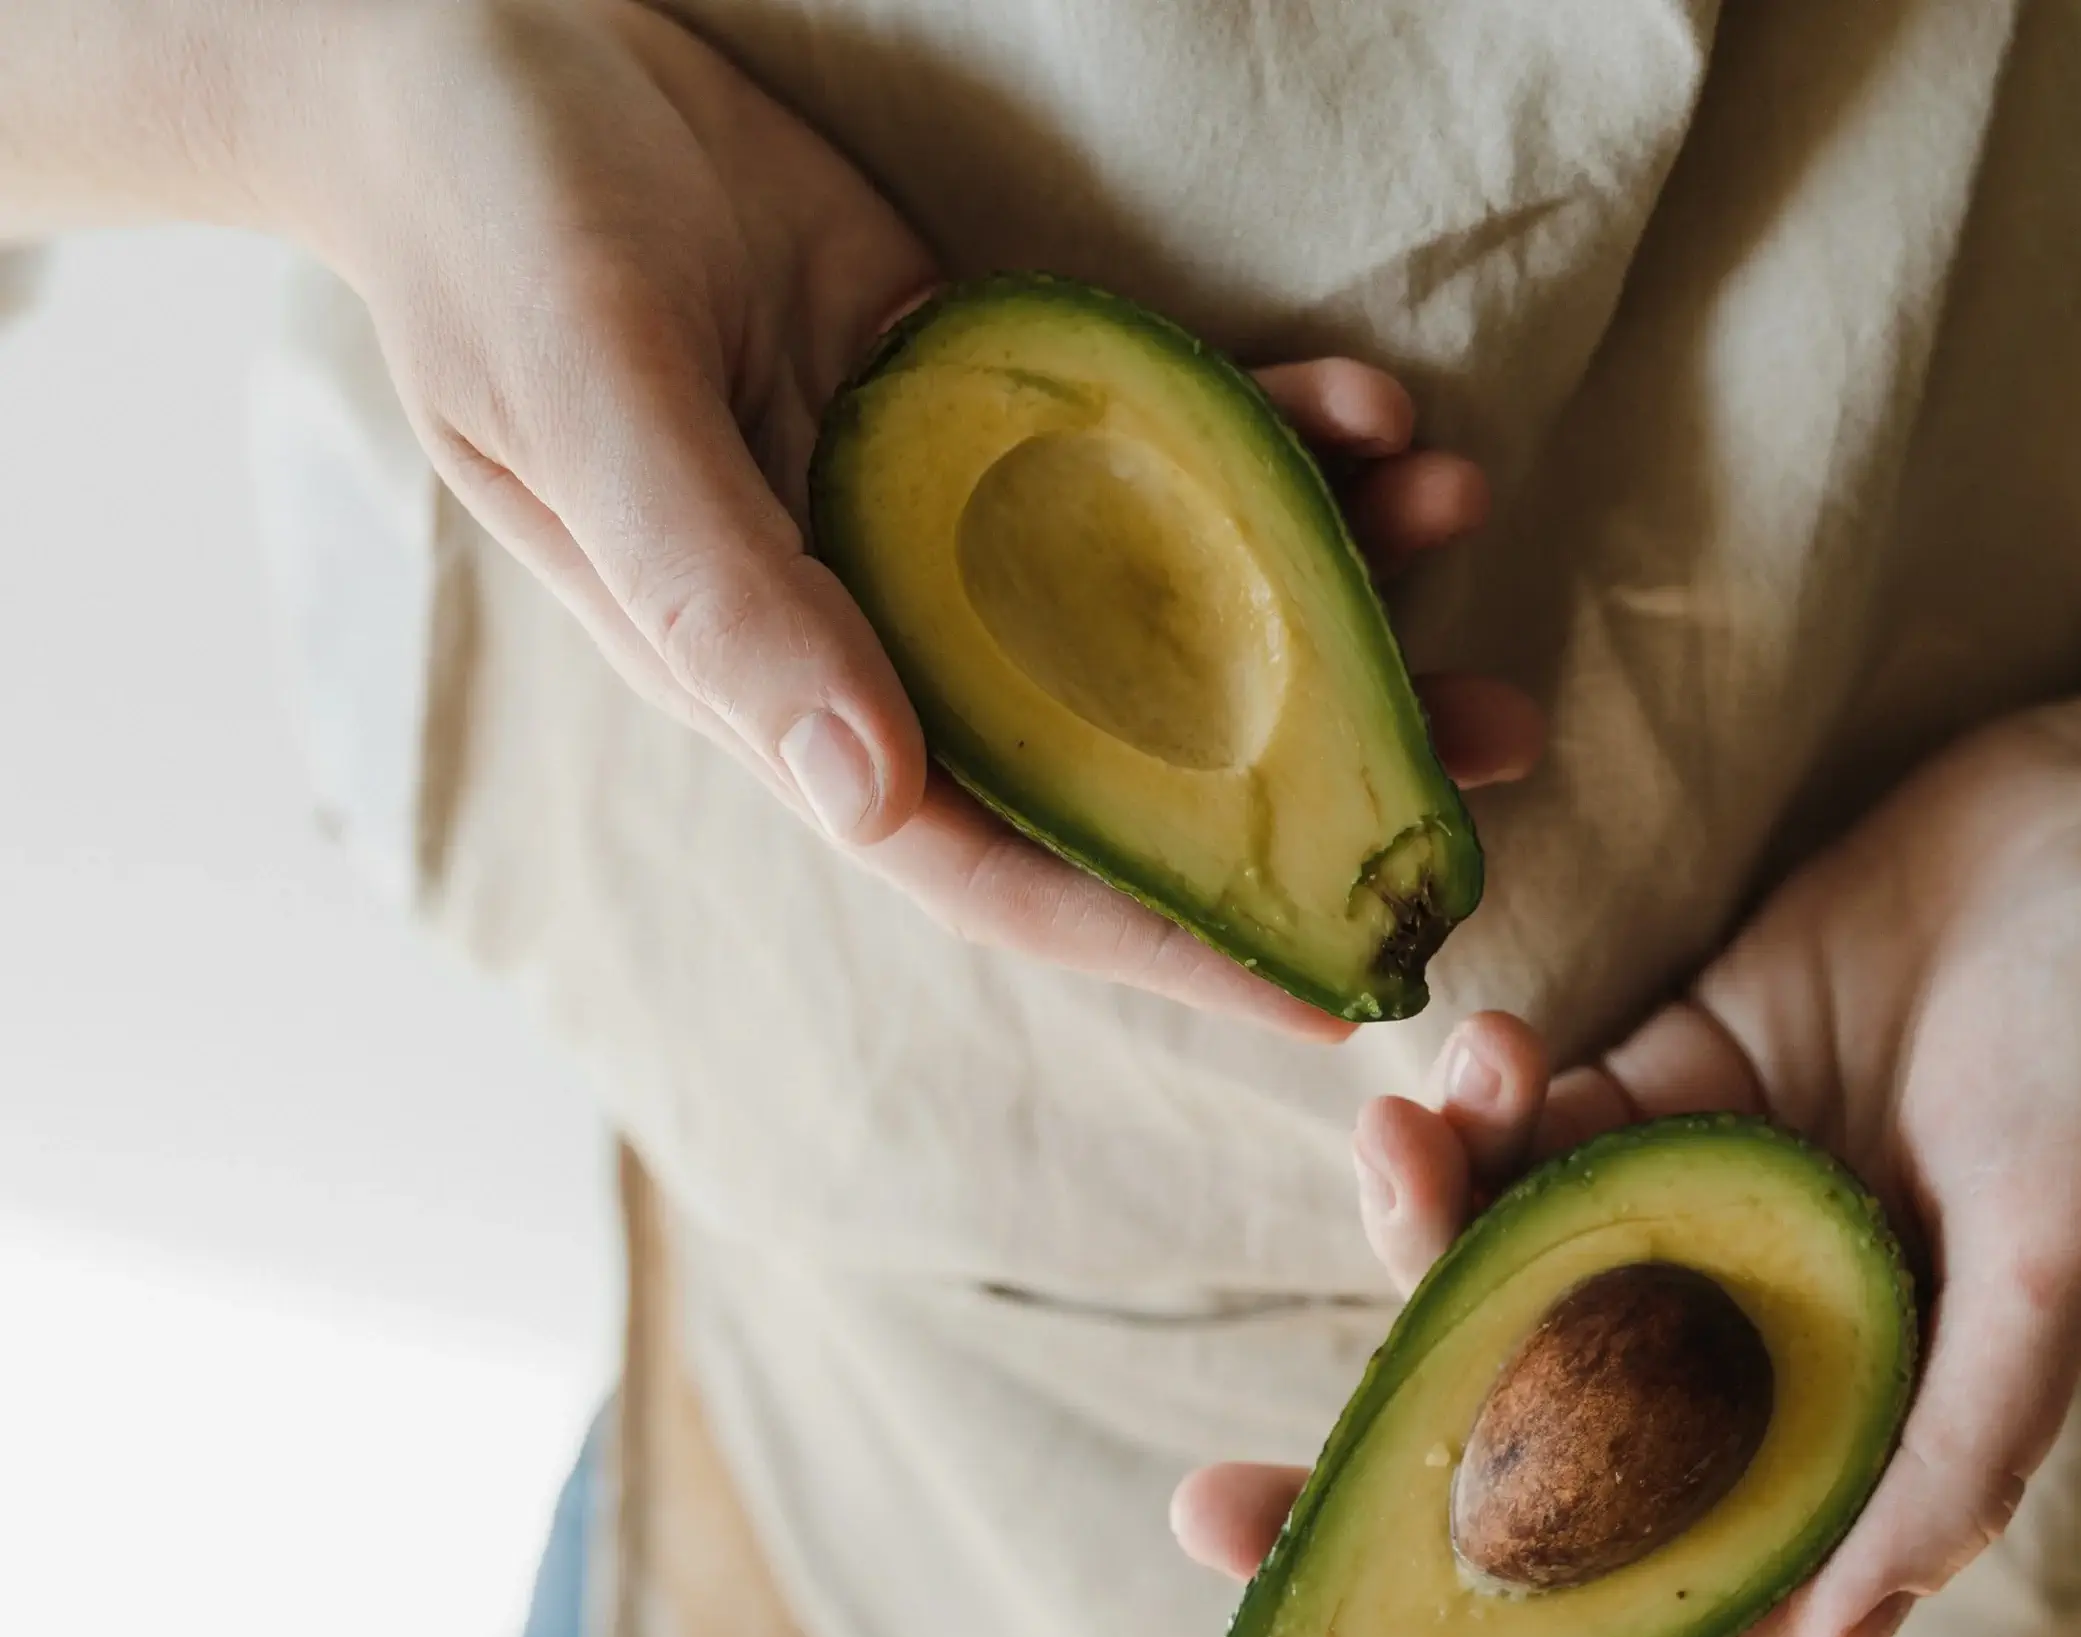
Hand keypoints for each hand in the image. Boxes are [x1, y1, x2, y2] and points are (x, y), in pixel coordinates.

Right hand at [279, 0, 1537, 1037]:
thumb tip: (868, 793)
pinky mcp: (995, 394)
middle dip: (1313, 761)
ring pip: (1171, 590)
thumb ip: (723, 598)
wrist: (478, 49)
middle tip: (1493, 747)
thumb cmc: (496, 230)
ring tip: (1466, 513)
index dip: (1158, 933)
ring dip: (1327, 573)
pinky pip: (1159, 440)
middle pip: (1126, 743)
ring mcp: (951, 509)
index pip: (991, 853)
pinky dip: (1271, 427)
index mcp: (780, 680)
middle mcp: (886, 620)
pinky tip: (1373, 404)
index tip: (1324, 988)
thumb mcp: (591, 403)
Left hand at [1176, 552, 2080, 1636]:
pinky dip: (1479, 1110)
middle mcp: (1762, 1339)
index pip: (1673, 1597)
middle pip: (1546, 1460)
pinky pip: (1530, 1135)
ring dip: (1421, 1238)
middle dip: (1381, 1492)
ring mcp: (1705, 1213)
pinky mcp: (1672, 1083)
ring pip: (1509, 1284)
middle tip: (1212, 1507)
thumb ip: (1955, 1450)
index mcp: (1859, 1420)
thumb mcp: (2062, 1264)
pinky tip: (1483, 1051)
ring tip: (1402, 1141)